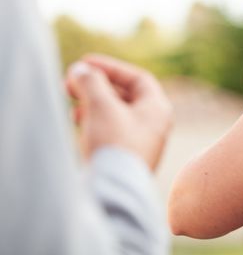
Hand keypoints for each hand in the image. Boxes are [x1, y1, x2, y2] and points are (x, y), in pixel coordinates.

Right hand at [66, 54, 172, 170]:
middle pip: (126, 96)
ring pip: (116, 115)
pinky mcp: (126, 159)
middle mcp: (155, 125)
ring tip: (71, 106)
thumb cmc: (113, 144)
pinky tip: (77, 124)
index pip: (138, 78)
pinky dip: (94, 123)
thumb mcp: (101, 106)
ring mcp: (142, 144)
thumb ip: (91, 82)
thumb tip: (81, 69)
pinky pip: (111, 132)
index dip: (111, 68)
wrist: (112, 193)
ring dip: (93, 104)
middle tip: (70, 83)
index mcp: (158, 109)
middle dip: (97, 87)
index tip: (85, 64)